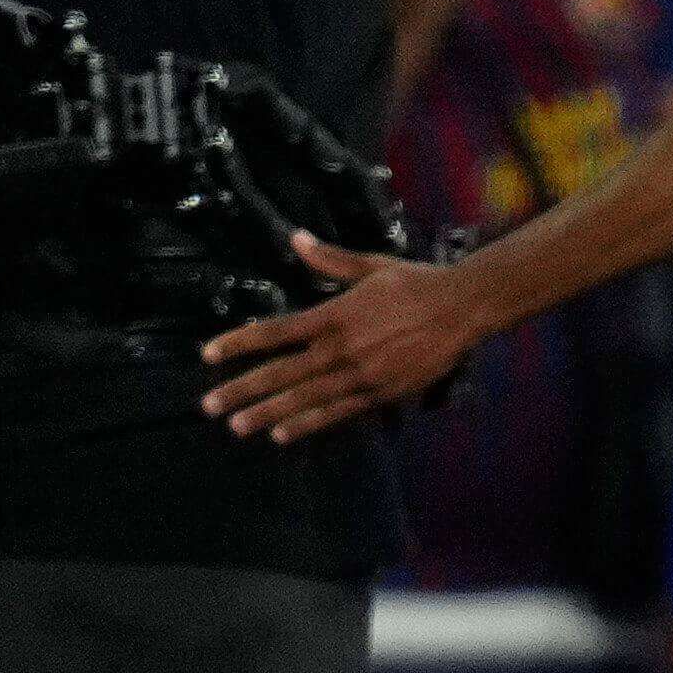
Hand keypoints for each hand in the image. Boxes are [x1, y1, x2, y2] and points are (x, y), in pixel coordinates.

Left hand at [199, 237, 481, 440]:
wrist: (464, 307)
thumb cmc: (418, 282)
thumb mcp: (371, 265)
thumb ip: (329, 259)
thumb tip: (295, 238)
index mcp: (334, 314)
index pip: (275, 332)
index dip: (238, 344)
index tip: (207, 354)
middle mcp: (342, 348)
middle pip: (281, 373)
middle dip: (242, 390)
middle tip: (209, 405)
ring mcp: (361, 374)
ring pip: (304, 398)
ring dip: (267, 413)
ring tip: (237, 427)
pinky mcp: (381, 392)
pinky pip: (337, 411)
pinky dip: (308, 423)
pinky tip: (283, 434)